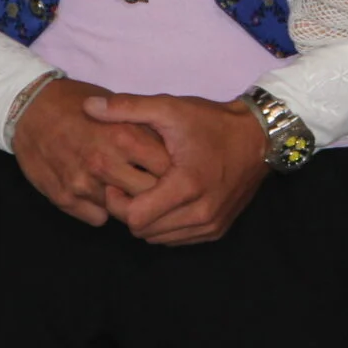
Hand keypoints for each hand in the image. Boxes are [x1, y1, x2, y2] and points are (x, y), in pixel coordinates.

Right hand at [10, 77, 170, 227]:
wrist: (28, 109)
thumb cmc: (76, 103)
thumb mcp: (116, 108)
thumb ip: (142, 130)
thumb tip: (171, 151)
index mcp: (124, 136)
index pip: (167, 169)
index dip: (173, 171)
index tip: (171, 170)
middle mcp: (105, 162)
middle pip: (149, 195)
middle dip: (154, 193)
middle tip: (149, 184)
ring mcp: (83, 183)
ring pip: (123, 211)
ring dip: (125, 202)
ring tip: (119, 185)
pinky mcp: (65, 198)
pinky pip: (98, 218)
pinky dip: (101, 209)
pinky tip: (97, 191)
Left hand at [90, 93, 270, 245]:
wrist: (258, 136)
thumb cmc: (211, 122)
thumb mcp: (169, 108)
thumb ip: (127, 108)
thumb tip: (88, 107)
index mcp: (186, 185)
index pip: (134, 218)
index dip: (118, 202)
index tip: (118, 182)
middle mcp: (201, 212)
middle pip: (144, 232)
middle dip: (130, 211)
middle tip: (131, 186)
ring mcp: (211, 225)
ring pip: (159, 239)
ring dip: (148, 220)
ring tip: (150, 192)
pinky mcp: (217, 230)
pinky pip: (178, 239)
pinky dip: (167, 225)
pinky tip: (168, 200)